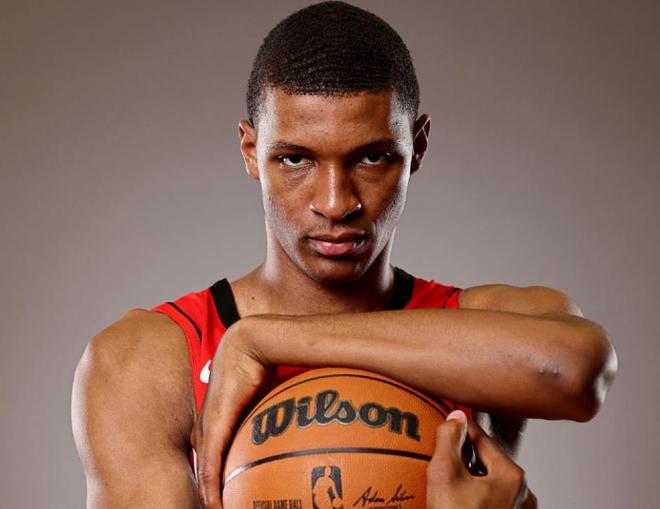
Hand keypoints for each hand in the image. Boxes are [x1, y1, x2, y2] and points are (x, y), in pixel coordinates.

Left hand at [190, 318, 271, 508]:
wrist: (253, 343)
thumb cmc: (266, 367)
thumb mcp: (270, 401)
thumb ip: (277, 419)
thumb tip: (301, 432)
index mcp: (216, 424)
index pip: (212, 461)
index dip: (217, 484)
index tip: (228, 502)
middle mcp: (206, 428)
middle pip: (204, 472)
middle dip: (209, 496)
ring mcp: (208, 428)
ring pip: (203, 474)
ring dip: (210, 499)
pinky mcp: (213, 426)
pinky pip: (209, 465)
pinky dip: (211, 489)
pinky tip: (215, 507)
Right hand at [427, 410, 537, 508]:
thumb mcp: (444, 473)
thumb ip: (449, 439)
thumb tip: (455, 417)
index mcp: (511, 475)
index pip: (482, 438)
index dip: (461, 426)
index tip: (448, 418)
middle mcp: (520, 493)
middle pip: (486, 460)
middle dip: (464, 452)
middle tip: (443, 448)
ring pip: (488, 481)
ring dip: (468, 474)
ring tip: (446, 474)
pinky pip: (488, 500)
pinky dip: (472, 493)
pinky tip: (454, 497)